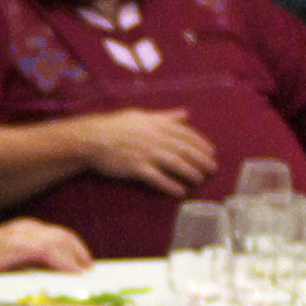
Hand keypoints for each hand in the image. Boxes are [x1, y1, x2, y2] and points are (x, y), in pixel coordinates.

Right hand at [0, 216, 94, 274]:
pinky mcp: (15, 244)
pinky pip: (46, 249)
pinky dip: (62, 261)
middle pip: (63, 235)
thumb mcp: (10, 258)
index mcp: (27, 229)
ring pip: (58, 240)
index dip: (75, 247)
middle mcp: (28, 228)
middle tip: (89, 269)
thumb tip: (49, 276)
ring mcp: (21, 234)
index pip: (58, 234)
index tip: (85, 264)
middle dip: (80, 251)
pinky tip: (70, 272)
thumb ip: (28, 261)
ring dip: (74, 257)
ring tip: (82, 272)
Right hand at [77, 108, 216, 195]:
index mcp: (156, 124)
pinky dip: (170, 185)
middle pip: (184, 149)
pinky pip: (157, 178)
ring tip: (199, 179)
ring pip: (174, 163)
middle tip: (212, 168)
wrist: (92, 139)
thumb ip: (166, 116)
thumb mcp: (142, 115)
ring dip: (189, 172)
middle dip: (201, 159)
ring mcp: (145, 153)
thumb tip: (185, 113)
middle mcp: (154, 137)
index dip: (201, 143)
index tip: (212, 152)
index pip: (185, 133)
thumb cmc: (116, 126)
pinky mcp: (136, 168)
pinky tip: (180, 191)